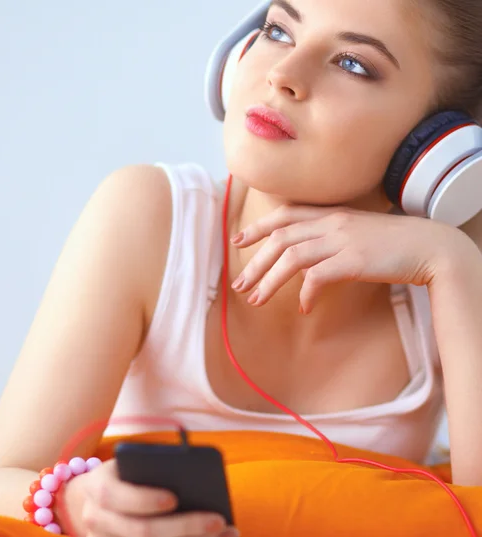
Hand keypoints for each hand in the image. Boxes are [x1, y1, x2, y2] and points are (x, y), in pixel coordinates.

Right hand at [61, 459, 238, 536]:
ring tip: (225, 534)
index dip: (143, 500)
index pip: (114, 496)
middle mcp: (96, 520)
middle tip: (218, 520)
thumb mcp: (130, 465)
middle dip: (183, 527)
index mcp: (97, 487)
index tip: (174, 499)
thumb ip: (153, 468)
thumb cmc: (126, 476)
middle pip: (140, 532)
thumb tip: (193, 479)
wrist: (99, 500)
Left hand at [230, 204, 465, 312]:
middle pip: (280, 238)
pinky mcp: (353, 260)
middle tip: (239, 285)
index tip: (237, 240)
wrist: (430, 245)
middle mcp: (331, 222)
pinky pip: (318, 276)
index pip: (284, 215)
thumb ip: (328, 240)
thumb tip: (305, 267)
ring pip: (291, 256)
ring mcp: (342, 240)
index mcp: (330, 214)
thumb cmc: (392, 242)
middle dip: (255, 262)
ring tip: (257, 301)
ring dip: (269, 281)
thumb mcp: (355, 233)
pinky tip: (303, 308)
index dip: (258, 227)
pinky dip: (305, 293)